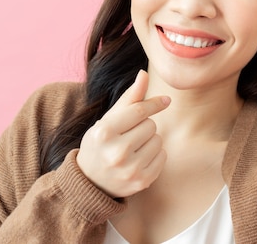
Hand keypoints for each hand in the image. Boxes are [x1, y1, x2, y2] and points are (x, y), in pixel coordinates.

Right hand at [76, 70, 169, 197]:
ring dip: (151, 140)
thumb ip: (129, 97)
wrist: (90, 181)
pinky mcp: (141, 182)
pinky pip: (163, 157)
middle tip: (130, 135)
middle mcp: (116, 153)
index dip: (154, 103)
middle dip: (144, 126)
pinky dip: (156, 155)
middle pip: (151, 125)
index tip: (166, 100)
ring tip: (134, 147)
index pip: (139, 111)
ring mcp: (129, 170)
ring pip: (158, 140)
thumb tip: (144, 74)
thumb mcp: (108, 119)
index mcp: (104, 133)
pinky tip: (140, 159)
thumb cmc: (101, 143)